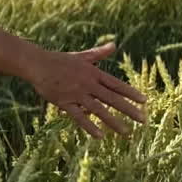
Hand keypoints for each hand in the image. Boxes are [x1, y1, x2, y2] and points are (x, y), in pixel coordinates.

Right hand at [26, 42, 146, 138]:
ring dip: (113, 121)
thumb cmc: (60, 60)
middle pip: (112, 98)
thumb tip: (114, 45)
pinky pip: (79, 117)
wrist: (37, 64)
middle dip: (129, 109)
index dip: (130, 92)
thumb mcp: (82, 56)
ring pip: (98, 109)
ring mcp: (76, 93)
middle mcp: (87, 83)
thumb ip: (99, 53)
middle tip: (143, 120)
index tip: (144, 101)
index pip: (116, 84)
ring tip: (126, 132)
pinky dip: (89, 126)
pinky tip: (100, 136)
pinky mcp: (64, 102)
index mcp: (93, 73)